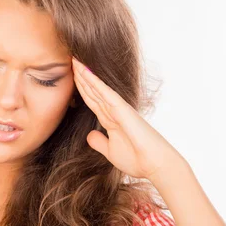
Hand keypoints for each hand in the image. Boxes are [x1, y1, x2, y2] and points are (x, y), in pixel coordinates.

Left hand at [71, 57, 186, 182]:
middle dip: (80, 77)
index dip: (81, 89)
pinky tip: (85, 72)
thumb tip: (90, 135)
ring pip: (98, 88)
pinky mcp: (123, 110)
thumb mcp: (111, 151)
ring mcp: (119, 109)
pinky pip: (106, 93)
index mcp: (111, 121)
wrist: (156, 166)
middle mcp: (114, 111)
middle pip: (93, 91)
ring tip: (74, 60)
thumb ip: (100, 142)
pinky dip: (96, 83)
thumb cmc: (138, 160)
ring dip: (85, 74)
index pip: (92, 101)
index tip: (70, 77)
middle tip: (70, 60)